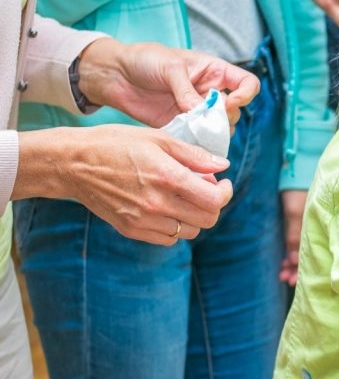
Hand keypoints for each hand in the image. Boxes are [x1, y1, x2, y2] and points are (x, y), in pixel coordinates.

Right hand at [15, 126, 232, 244]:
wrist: (73, 164)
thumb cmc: (115, 144)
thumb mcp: (157, 139)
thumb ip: (193, 155)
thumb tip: (222, 166)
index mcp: (168, 178)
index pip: (215, 200)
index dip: (225, 192)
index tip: (222, 183)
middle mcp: (158, 204)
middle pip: (207, 219)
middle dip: (213, 205)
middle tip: (204, 189)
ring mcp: (144, 220)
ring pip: (190, 232)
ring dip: (194, 217)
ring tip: (184, 198)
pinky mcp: (132, 230)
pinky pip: (168, 239)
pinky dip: (175, 227)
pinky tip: (167, 209)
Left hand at [76, 38, 259, 129]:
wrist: (115, 74)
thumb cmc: (144, 60)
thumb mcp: (169, 68)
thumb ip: (187, 91)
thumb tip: (202, 113)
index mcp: (214, 72)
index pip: (247, 84)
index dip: (246, 95)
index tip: (229, 102)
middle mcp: (210, 93)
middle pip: (235, 112)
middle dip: (224, 118)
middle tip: (204, 119)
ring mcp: (197, 111)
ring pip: (220, 129)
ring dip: (211, 133)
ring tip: (193, 130)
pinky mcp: (183, 126)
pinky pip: (199, 140)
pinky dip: (197, 144)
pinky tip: (186, 142)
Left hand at [279, 189, 306, 285]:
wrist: (300, 168)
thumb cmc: (299, 189)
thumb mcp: (295, 212)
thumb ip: (294, 235)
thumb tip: (294, 260)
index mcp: (315, 229)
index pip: (310, 254)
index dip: (300, 268)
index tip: (290, 279)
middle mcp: (312, 229)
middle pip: (307, 254)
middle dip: (296, 269)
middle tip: (284, 279)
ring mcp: (307, 225)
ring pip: (302, 249)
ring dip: (293, 262)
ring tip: (282, 274)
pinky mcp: (301, 219)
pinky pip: (298, 241)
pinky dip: (292, 251)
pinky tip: (287, 260)